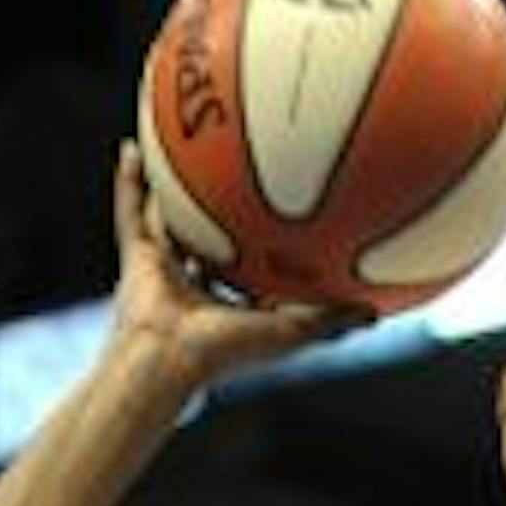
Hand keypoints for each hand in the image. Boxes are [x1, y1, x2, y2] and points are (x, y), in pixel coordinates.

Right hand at [108, 142, 356, 393]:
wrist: (168, 361)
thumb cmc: (225, 353)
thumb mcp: (288, 331)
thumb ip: (329, 321)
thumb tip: (378, 313)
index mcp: (228, 304)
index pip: (249, 267)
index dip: (262, 243)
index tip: (279, 213)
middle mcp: (194, 285)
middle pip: (207, 237)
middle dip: (216, 208)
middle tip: (231, 168)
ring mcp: (162, 272)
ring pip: (166, 221)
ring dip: (169, 187)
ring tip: (176, 144)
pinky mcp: (135, 261)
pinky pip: (130, 214)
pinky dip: (128, 184)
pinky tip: (132, 147)